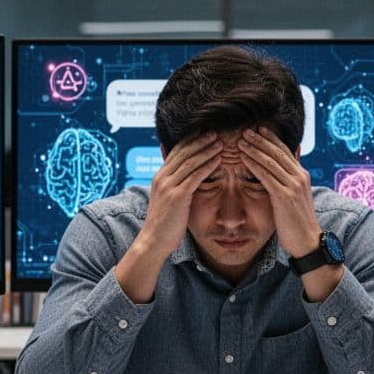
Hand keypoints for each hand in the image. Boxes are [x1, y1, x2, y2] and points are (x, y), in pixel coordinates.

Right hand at [138, 132, 222, 256]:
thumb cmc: (164, 223)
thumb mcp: (167, 200)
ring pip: (190, 162)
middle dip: (200, 141)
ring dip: (207, 150)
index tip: (204, 133)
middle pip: (183, 153)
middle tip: (215, 132)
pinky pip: (195, 176)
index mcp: (159, 177)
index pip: (176, 152)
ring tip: (220, 143)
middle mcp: (162, 178)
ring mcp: (168, 186)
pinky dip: (207, 166)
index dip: (191, 141)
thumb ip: (175, 186)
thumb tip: (187, 179)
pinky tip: (218, 160)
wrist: (154, 241)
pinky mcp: (177, 196)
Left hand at [236, 126, 320, 258]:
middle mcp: (300, 177)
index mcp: (302, 175)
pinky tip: (243, 159)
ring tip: (240, 141)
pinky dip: (254, 165)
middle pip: (277, 152)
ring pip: (271, 161)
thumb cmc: (298, 221)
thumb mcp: (296, 197)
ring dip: (254, 149)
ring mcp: (293, 186)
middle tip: (246, 130)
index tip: (259, 129)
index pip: (285, 151)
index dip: (271, 139)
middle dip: (261, 140)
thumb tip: (284, 170)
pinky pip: (266, 176)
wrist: (307, 241)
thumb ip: (290, 181)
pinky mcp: (284, 196)